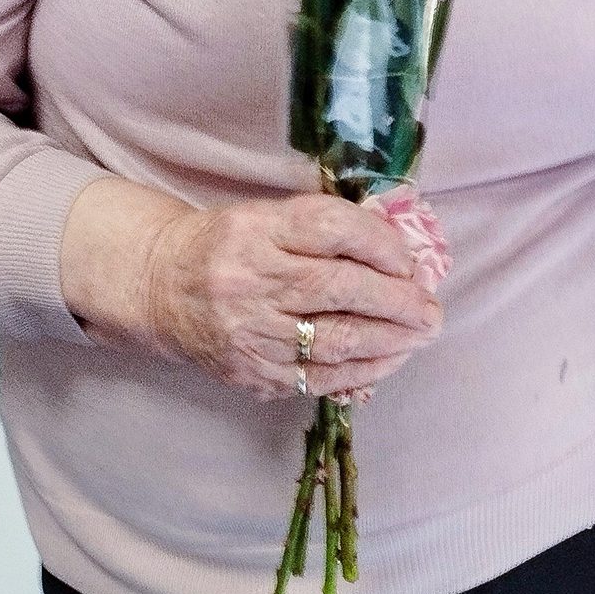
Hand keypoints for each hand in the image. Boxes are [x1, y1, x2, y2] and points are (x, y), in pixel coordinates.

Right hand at [63, 179, 442, 397]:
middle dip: (397, 301)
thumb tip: (399, 251)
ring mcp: (250, 329)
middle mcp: (253, 277)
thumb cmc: (233, 243)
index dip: (380, 244)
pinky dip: (359, 372)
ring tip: (420, 336)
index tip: (410, 260)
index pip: (331, 229)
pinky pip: (314, 377)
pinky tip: (387, 361)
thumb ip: (326, 228)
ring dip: (388, 342)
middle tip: (432, 310)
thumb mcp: (270, 215)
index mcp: (260, 228)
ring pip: (332, 340)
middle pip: (338, 288)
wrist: (162, 284)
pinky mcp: (249, 370)